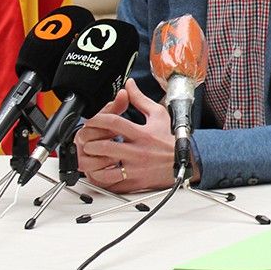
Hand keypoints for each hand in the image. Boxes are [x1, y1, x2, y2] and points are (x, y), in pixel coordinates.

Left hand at [75, 78, 186, 192]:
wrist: (183, 161)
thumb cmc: (168, 139)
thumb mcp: (157, 115)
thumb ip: (140, 99)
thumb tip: (129, 85)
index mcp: (142, 134)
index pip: (114, 123)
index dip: (97, 120)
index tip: (92, 121)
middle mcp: (138, 152)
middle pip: (105, 147)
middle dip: (90, 142)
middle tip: (86, 140)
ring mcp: (135, 170)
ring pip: (104, 169)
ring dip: (91, 163)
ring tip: (89, 156)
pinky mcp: (134, 183)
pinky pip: (110, 184)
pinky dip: (100, 178)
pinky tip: (98, 171)